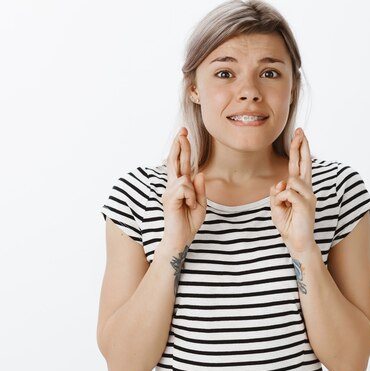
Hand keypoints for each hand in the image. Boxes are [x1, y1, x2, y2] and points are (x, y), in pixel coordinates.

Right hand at [161, 127, 206, 249]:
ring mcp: (168, 192)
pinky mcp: (168, 199)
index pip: (180, 163)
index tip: (183, 133)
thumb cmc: (189, 223)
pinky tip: (188, 207)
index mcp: (180, 186)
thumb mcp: (200, 204)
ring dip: (192, 193)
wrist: (180, 239)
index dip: (181, 147)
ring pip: (184, 178)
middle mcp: (172, 186)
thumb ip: (200, 189)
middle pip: (175, 160)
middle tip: (183, 131)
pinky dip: (191, 198)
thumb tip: (199, 172)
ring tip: (191, 206)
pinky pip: (185, 189)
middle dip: (179, 145)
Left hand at [269, 128, 316, 253]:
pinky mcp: (306, 204)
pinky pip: (288, 193)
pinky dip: (281, 201)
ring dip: (282, 193)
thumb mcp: (276, 206)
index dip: (298, 149)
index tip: (299, 134)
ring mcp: (308, 196)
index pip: (298, 164)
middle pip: (304, 163)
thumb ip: (277, 193)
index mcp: (299, 188)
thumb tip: (280, 183)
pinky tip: (285, 209)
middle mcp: (306, 189)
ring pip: (292, 180)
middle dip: (301, 146)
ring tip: (284, 206)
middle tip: (300, 130)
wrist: (297, 242)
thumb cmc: (288, 224)